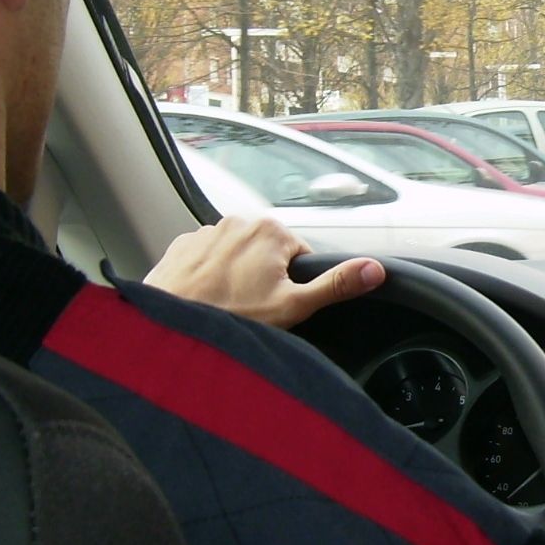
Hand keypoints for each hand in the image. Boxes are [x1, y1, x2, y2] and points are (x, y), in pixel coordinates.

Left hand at [144, 216, 384, 327]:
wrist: (170, 325)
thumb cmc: (230, 318)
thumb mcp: (293, 307)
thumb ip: (335, 284)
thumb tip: (375, 269)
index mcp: (272, 230)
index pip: (301, 256)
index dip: (294, 285)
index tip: (278, 304)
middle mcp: (238, 220)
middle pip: (268, 254)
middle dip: (265, 279)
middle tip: (252, 309)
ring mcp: (206, 230)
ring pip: (236, 257)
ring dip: (236, 277)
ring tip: (226, 307)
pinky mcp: (182, 245)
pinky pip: (206, 260)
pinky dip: (208, 277)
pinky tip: (204, 299)